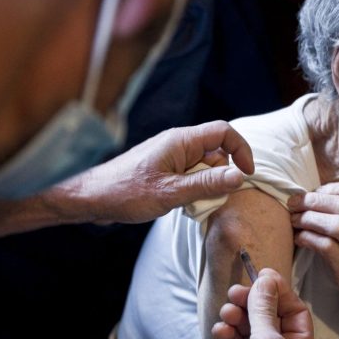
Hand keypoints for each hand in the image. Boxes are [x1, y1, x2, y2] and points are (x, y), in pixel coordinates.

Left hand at [39, 120, 253, 224]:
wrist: (91, 199)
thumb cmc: (124, 193)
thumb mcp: (170, 193)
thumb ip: (206, 184)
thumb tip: (239, 177)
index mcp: (180, 141)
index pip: (224, 132)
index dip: (241, 150)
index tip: (247, 175)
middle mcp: (177, 145)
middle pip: (216, 152)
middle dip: (222, 176)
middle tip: (211, 199)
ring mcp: (170, 158)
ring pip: (204, 167)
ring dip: (206, 187)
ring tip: (190, 206)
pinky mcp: (164, 171)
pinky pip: (190, 177)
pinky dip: (193, 191)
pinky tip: (180, 206)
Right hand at [202, 269, 315, 338]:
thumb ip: (265, 309)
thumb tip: (266, 280)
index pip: (295, 311)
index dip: (280, 292)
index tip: (263, 275)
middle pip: (269, 314)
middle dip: (253, 301)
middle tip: (237, 292)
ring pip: (248, 324)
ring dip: (236, 314)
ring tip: (227, 313)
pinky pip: (232, 338)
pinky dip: (226, 331)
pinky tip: (222, 331)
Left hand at [287, 181, 338, 306]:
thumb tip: (317, 193)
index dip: (334, 188)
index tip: (315, 192)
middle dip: (315, 200)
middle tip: (295, 202)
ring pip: (335, 223)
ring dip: (309, 218)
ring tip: (294, 218)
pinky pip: (325, 245)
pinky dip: (308, 238)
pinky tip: (299, 237)